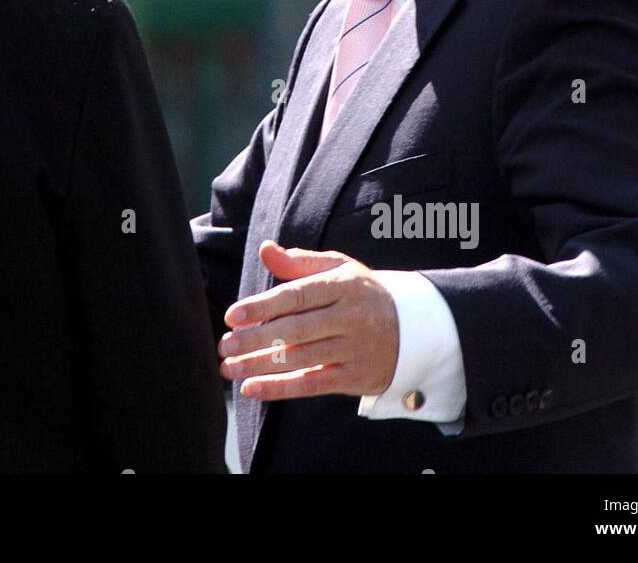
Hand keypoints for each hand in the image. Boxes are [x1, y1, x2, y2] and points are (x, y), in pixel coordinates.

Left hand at [219, 240, 398, 400]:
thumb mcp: (338, 268)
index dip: (262, 306)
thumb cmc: (362, 293)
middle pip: (296, 330)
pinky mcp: (356, 378)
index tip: (232, 316)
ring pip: (301, 359)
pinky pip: (313, 385)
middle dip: (256, 340)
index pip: (297, 296)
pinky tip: (252, 388)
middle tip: (224, 345)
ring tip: (228, 368)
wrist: (414, 327)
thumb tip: (265, 249)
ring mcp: (354, 349)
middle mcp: (350, 317)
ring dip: (261, 366)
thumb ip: (299, 262)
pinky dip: (281, 388)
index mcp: (342, 285)